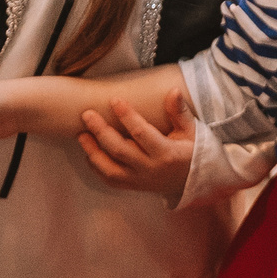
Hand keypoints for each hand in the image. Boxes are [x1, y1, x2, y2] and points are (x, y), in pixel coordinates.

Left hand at [74, 97, 194, 197]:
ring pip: (110, 169)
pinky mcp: (134, 186)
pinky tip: (89, 152)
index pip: (142, 133)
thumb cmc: (193, 151)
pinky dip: (97, 167)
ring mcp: (140, 180)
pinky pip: (110, 180)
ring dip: (93, 151)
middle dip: (101, 131)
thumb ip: (179, 112)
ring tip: (81, 134)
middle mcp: (151, 168)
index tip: (114, 100)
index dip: (127, 116)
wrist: (195, 181)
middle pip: (120, 150)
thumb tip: (173, 91)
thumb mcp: (191, 131)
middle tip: (87, 114)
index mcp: (166, 153)